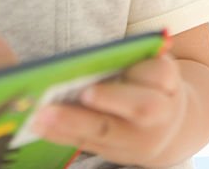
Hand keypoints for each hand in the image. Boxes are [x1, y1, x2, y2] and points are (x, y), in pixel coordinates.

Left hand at [31, 53, 186, 166]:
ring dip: (72, 123)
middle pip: (140, 108)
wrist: (169, 126)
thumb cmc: (151, 83)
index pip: (160, 74)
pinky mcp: (117, 153)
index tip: (103, 78)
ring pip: (107, 131)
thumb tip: (91, 55)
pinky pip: (88, 143)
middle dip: (108, 100)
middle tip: (78, 95)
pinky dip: (62, 135)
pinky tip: (38, 127)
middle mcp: (160, 113)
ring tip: (40, 115)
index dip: (143, 71)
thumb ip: (132, 56)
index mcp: (170, 82)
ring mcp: (139, 137)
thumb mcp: (153, 65)